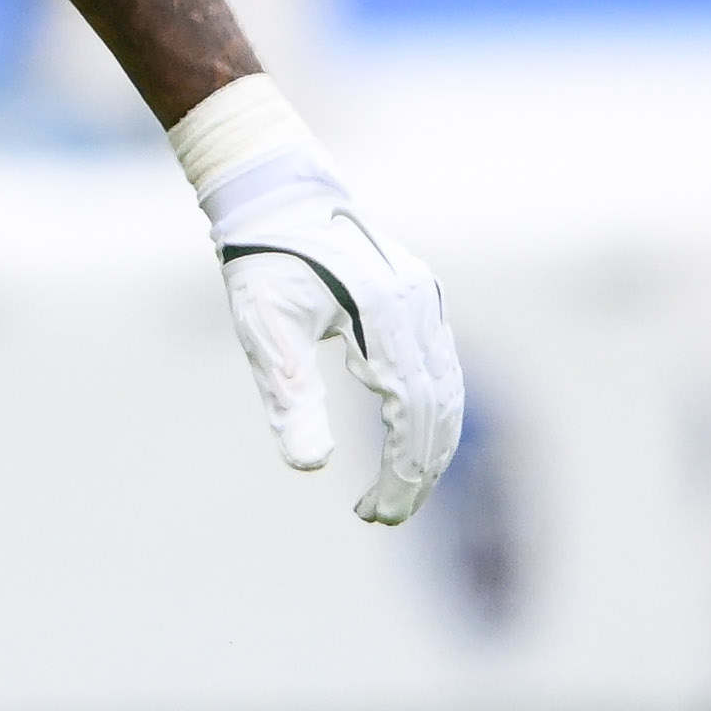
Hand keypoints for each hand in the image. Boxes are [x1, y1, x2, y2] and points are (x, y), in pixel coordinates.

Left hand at [171, 90, 464, 526]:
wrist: (276, 193)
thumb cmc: (263, 261)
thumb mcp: (264, 329)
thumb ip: (289, 394)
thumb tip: (310, 467)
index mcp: (383, 315)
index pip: (412, 414)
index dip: (401, 472)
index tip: (375, 515)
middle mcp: (417, 306)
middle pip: (440, 409)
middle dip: (417, 471)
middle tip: (380, 517)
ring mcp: (424, 299)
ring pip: (447, 390)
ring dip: (428, 447)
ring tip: (392, 493)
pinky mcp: (419, 298)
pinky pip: (440, 367)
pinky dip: (429, 413)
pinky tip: (403, 443)